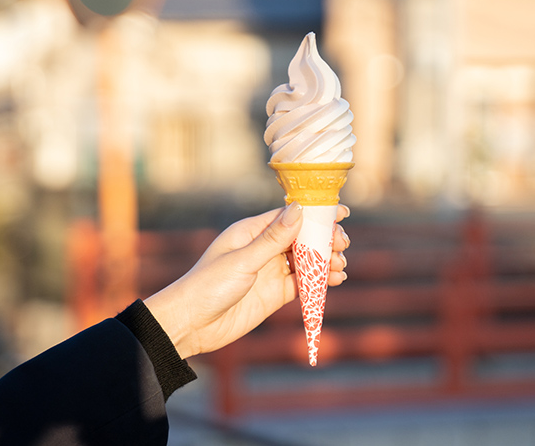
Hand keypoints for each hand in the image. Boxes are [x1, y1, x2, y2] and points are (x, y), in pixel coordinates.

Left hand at [144, 203, 350, 358]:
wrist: (192, 324)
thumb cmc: (208, 285)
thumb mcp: (243, 260)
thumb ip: (273, 239)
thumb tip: (299, 210)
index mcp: (252, 231)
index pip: (289, 216)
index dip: (316, 213)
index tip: (341, 213)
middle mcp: (263, 248)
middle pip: (302, 237)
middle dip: (325, 239)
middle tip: (342, 245)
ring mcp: (270, 271)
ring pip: (306, 260)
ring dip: (325, 260)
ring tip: (340, 266)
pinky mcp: (275, 293)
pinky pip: (303, 282)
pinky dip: (320, 280)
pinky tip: (335, 279)